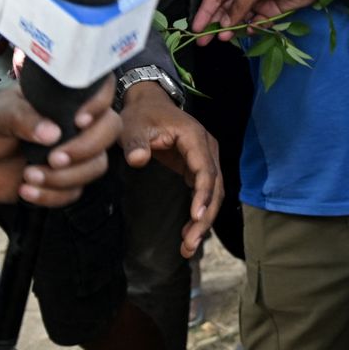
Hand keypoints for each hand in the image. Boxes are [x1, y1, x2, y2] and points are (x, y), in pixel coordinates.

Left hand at [0, 77, 120, 205]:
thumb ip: (22, 117)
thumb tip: (53, 133)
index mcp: (62, 98)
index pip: (101, 91)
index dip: (99, 104)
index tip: (78, 120)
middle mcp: (75, 123)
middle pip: (111, 130)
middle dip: (86, 148)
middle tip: (54, 158)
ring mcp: (74, 152)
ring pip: (97, 165)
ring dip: (65, 177)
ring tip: (28, 177)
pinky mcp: (65, 181)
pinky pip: (76, 192)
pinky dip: (51, 195)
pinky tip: (24, 190)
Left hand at [119, 85, 222, 255]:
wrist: (147, 103)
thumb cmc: (141, 115)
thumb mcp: (133, 126)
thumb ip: (135, 143)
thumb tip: (138, 160)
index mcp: (195, 137)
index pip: (205, 170)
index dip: (203, 194)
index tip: (195, 217)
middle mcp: (206, 148)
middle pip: (215, 187)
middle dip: (205, 217)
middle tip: (190, 244)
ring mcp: (205, 158)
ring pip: (213, 193)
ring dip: (203, 219)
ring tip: (188, 246)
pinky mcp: (198, 167)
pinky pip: (205, 193)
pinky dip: (199, 213)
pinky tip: (188, 232)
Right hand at [194, 0, 324, 42]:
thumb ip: (239, 5)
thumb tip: (225, 23)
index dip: (204, 11)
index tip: (197, 27)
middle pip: (225, 10)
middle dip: (215, 24)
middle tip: (205, 40)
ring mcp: (258, 2)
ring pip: (239, 19)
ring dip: (232, 28)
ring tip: (226, 38)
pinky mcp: (271, 12)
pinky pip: (256, 23)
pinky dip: (252, 28)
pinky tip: (249, 31)